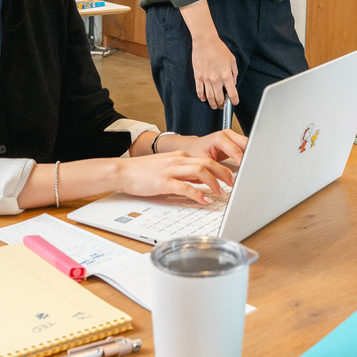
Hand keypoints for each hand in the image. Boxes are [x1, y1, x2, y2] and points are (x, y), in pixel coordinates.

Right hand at [117, 152, 234, 204]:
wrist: (123, 171)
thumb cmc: (143, 172)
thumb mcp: (167, 168)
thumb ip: (184, 173)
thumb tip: (201, 181)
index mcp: (179, 156)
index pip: (207, 159)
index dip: (222, 168)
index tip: (231, 176)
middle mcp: (177, 160)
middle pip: (207, 162)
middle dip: (223, 173)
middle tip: (233, 183)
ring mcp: (170, 170)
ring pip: (199, 171)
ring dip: (213, 182)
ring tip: (220, 192)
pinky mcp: (163, 182)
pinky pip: (185, 187)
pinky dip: (197, 193)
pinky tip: (204, 199)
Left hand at [165, 129, 247, 166]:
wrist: (192, 147)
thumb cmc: (195, 153)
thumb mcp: (204, 162)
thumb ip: (217, 170)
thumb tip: (230, 177)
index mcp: (219, 138)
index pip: (236, 151)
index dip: (242, 162)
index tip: (246, 172)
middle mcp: (227, 135)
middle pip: (246, 144)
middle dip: (250, 158)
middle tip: (250, 171)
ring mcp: (232, 136)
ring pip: (248, 145)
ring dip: (250, 157)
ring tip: (249, 169)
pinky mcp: (234, 141)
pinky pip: (245, 147)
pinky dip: (247, 156)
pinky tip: (247, 165)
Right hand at [191, 32, 239, 108]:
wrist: (205, 41)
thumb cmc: (219, 49)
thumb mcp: (232, 60)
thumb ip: (234, 73)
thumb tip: (234, 83)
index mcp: (226, 75)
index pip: (232, 94)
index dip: (234, 101)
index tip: (234, 103)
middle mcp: (216, 79)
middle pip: (220, 98)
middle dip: (222, 104)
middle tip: (222, 105)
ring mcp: (206, 79)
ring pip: (210, 97)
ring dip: (213, 103)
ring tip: (214, 105)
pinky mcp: (198, 77)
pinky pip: (199, 91)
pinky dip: (202, 97)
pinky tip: (204, 99)